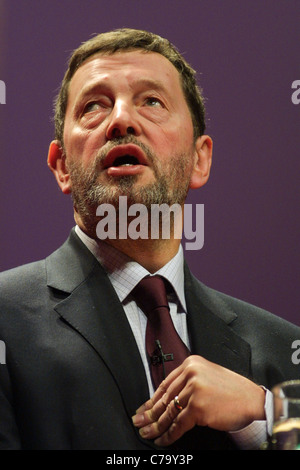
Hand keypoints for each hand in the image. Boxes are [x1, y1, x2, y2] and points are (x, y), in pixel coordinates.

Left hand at [132, 355, 265, 445]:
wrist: (252, 400)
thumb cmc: (233, 391)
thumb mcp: (208, 376)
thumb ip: (189, 382)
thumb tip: (168, 399)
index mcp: (191, 363)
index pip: (166, 384)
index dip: (153, 399)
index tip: (144, 408)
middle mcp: (191, 373)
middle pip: (165, 397)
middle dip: (149, 413)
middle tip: (138, 421)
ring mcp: (194, 389)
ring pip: (169, 412)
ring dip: (156, 426)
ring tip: (147, 433)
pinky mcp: (198, 407)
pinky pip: (178, 424)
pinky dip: (169, 435)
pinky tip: (163, 440)